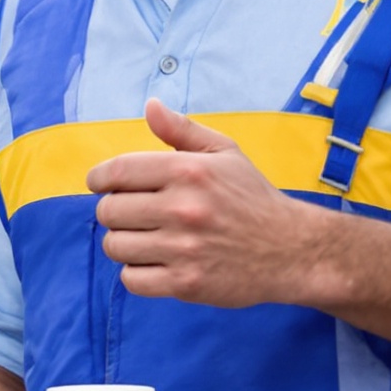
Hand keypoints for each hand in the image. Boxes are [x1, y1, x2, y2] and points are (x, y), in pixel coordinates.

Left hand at [88, 100, 324, 305]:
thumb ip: (182, 130)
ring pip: (116, 246)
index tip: (101, 185)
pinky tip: (156, 262)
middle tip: (134, 214)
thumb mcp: (224, 153)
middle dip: (115, 212)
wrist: (291, 249)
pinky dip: (137, 273)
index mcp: (188, 171)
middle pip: (109, 211)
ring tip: (146, 238)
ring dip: (124, 243)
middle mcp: (183, 208)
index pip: (116, 172)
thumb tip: (150, 106)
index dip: (98, 179)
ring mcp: (184, 248)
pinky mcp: (186, 283)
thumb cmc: (252, 198)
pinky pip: (132, 279)